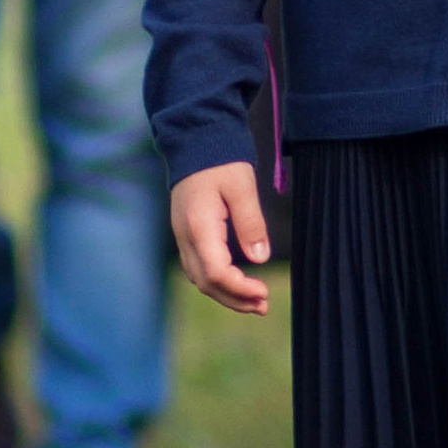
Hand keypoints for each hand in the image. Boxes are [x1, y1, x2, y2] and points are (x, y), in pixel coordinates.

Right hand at [171, 161, 272, 315]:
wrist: (196, 142)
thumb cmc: (221, 161)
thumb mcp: (242, 187)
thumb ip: (251, 223)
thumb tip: (260, 259)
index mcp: (198, 226)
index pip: (215, 272)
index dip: (240, 288)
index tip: (264, 293)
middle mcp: (185, 236)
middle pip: (206, 283)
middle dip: (234, 299)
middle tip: (264, 306)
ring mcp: (183, 237)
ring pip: (200, 279)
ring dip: (226, 294)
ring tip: (255, 302)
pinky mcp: (187, 235)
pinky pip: (199, 268)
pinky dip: (218, 282)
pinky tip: (238, 285)